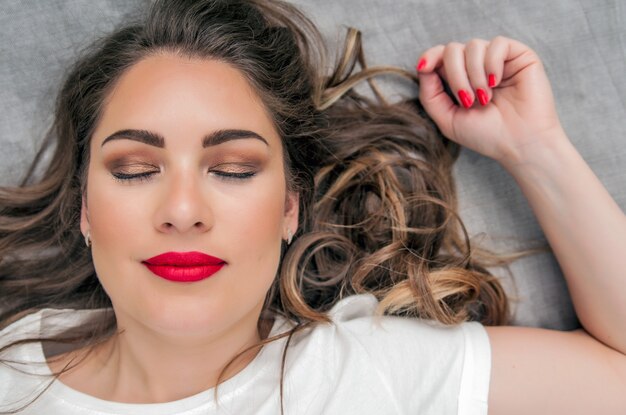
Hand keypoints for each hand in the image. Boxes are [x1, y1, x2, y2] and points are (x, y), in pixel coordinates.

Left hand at [417, 36, 564, 168]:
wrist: (520, 144)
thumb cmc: (486, 135)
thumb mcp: (448, 119)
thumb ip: (430, 94)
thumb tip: (423, 67)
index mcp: (460, 79)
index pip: (440, 55)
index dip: (430, 56)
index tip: (423, 68)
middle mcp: (478, 66)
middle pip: (453, 49)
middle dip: (455, 76)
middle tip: (468, 101)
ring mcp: (498, 60)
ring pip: (473, 45)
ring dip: (474, 75)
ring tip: (485, 98)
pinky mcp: (520, 56)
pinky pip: (497, 44)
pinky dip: (492, 64)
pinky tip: (497, 83)